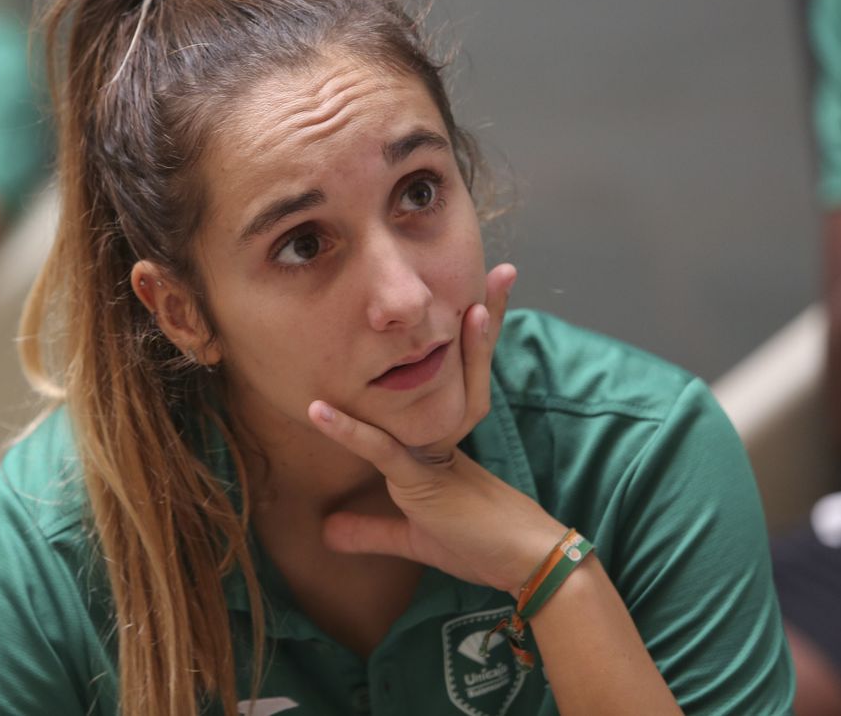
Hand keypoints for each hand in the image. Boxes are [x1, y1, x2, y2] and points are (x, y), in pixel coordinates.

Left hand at [308, 264, 564, 592]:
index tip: (477, 297)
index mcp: (446, 433)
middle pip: (467, 363)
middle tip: (503, 271)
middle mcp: (448, 432)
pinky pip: (381, 450)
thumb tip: (328, 532)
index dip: (467, 336)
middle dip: (487, 317)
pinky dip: (346, 432)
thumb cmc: (476, 547)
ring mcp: (437, 452)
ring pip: (439, 388)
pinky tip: (318, 408)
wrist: (521, 569)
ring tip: (469, 302)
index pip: (458, 371)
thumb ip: (370, 528)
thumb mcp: (412, 536)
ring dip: (455, 345)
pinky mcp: (422, 481)